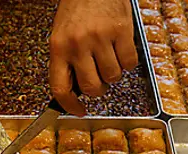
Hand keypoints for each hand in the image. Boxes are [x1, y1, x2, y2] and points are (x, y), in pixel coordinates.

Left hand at [49, 0, 137, 115]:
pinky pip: (129, 63)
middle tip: (99, 80)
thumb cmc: (78, 8)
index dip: (70, 105)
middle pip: (91, 88)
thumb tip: (76, 92)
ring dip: (113, 73)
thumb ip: (66, 61)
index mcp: (58, 47)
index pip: (60, 88)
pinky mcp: (121, 31)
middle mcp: (78, 44)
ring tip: (109, 57)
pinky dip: (128, 61)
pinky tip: (120, 48)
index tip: (78, 110)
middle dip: (97, 90)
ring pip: (112, 77)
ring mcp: (100, 38)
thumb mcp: (62, 35)